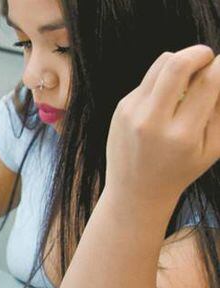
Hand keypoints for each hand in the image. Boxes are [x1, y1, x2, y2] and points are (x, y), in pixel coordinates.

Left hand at [106, 45, 219, 207]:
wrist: (135, 191)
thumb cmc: (182, 168)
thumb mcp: (212, 146)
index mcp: (182, 135)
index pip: (208, 83)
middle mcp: (153, 122)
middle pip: (177, 63)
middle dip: (200, 52)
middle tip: (208, 59)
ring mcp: (132, 113)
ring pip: (161, 63)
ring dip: (182, 61)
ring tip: (191, 77)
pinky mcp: (121, 107)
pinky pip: (149, 79)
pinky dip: (165, 79)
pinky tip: (168, 99)